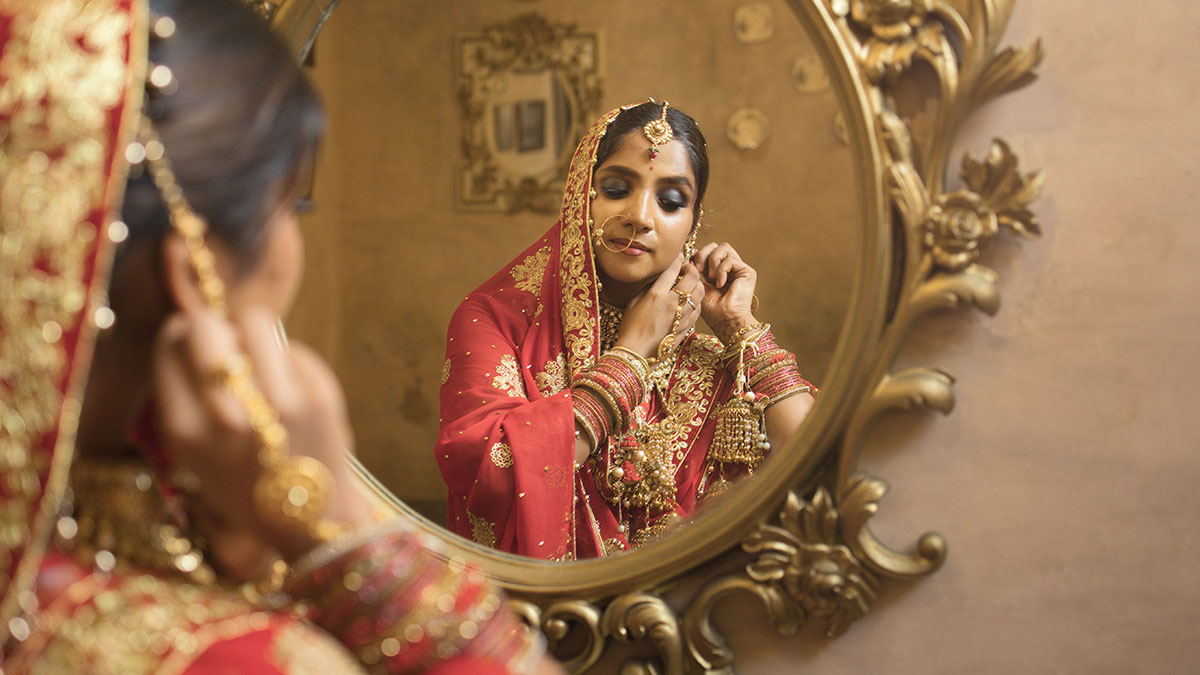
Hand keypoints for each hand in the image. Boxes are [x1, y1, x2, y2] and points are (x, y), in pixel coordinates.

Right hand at [152, 306, 371, 574]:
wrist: (310, 523)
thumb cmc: (246, 483)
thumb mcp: (192, 454)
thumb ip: (182, 394)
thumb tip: (185, 326)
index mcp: (185, 431)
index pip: (168, 342)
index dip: (182, 335)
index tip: (195, 347)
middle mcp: (229, 415)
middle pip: (204, 325)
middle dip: (215, 328)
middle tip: (229, 349)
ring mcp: (278, 403)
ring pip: (254, 322)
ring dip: (254, 335)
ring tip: (261, 364)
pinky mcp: (320, 396)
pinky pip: (293, 349)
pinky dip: (289, 361)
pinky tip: (292, 392)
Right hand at [614, 255, 702, 358]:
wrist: (637, 353)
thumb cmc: (631, 328)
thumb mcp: (634, 302)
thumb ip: (648, 287)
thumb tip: (660, 277)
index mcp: (657, 294)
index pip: (674, 268)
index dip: (678, 259)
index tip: (678, 257)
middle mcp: (672, 302)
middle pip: (693, 276)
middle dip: (691, 268)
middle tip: (686, 269)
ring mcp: (682, 315)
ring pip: (700, 292)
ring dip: (697, 284)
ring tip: (690, 284)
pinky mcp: (687, 326)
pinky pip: (698, 308)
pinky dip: (696, 301)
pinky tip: (689, 302)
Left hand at [692, 242, 756, 342]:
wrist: (725, 321)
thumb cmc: (711, 310)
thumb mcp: (697, 286)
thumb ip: (693, 270)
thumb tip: (685, 257)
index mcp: (716, 271)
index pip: (707, 251)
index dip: (697, 254)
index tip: (690, 266)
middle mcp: (729, 268)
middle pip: (715, 245)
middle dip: (703, 254)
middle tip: (698, 270)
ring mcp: (739, 269)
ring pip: (724, 247)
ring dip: (713, 261)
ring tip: (710, 278)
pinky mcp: (748, 271)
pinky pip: (730, 260)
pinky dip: (721, 271)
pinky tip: (720, 285)